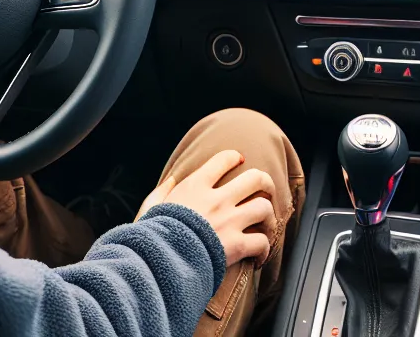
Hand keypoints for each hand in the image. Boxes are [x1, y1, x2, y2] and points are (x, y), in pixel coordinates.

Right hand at [139, 150, 275, 266]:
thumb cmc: (151, 236)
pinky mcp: (236, 245)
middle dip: (266, 183)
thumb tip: (172, 179)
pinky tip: (260, 255)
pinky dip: (264, 249)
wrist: (157, 262)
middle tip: (267, 190)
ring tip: (266, 225)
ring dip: (269, 217)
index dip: (235, 157)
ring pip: (264, 208)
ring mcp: (228, 221)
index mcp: (195, 186)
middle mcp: (216, 199)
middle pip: (255, 178)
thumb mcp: (150, 208)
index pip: (223, 159)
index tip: (240, 160)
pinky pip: (262, 242)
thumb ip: (162, 192)